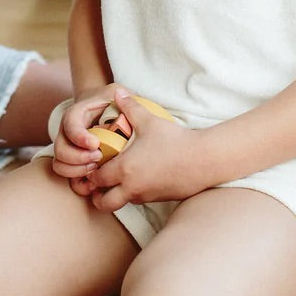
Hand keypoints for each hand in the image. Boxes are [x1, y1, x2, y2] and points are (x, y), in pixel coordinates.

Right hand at [50, 83, 118, 193]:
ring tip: (96, 169)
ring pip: (59, 165)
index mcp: (75, 114)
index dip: (79, 137)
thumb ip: (121, 97)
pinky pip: (68, 177)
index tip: (96, 144)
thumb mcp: (115, 94)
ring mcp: (67, 148)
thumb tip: (121, 96)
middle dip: (78, 158)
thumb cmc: (109, 102)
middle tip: (98, 158)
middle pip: (60, 149)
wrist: (100, 110)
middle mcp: (66, 132)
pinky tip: (95, 184)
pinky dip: (79, 184)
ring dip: (77, 171)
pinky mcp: (73, 162)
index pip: (69, 124)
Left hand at [82, 88, 200, 212]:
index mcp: (124, 169)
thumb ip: (130, 107)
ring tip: (116, 178)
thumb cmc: (175, 140)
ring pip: (120, 203)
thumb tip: (118, 92)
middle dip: (97, 194)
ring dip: (114, 195)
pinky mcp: (158, 200)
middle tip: (98, 180)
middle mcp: (131, 188)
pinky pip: (137, 200)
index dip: (91, 171)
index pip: (96, 179)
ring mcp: (145, 196)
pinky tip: (138, 177)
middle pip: (103, 203)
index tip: (94, 162)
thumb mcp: (150, 121)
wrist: (204, 160)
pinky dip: (132, 193)